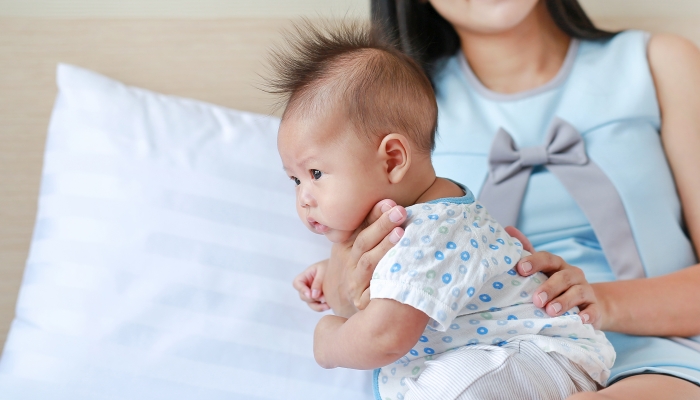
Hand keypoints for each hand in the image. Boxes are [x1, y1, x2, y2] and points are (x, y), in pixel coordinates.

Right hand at [293, 260, 329, 311]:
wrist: (340, 268)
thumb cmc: (330, 266)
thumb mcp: (323, 271)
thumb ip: (318, 282)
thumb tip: (313, 296)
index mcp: (306, 276)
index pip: (297, 283)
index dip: (301, 290)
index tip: (310, 294)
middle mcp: (307, 285)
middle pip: (303, 296)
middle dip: (312, 299)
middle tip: (323, 298)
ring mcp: (312, 293)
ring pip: (310, 303)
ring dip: (317, 306)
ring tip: (328, 305)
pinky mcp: (319, 298)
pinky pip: (317, 306)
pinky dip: (322, 307)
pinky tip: (329, 305)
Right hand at [325, 199, 406, 314]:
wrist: (346, 303)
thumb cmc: (360, 270)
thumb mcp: (358, 247)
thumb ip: (372, 227)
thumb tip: (392, 204)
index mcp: (346, 246)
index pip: (360, 226)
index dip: (374, 215)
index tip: (390, 203)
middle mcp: (348, 263)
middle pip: (364, 242)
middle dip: (382, 225)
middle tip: (400, 212)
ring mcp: (354, 283)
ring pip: (368, 263)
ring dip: (384, 247)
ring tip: (400, 233)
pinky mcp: (361, 301)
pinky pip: (374, 290)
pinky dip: (386, 279)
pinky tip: (400, 271)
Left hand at [505, 226, 602, 328]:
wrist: (587, 305)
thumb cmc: (556, 286)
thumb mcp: (542, 271)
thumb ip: (526, 252)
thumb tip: (508, 229)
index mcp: (557, 265)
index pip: (547, 258)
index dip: (534, 262)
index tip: (520, 269)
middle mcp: (573, 275)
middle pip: (563, 277)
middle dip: (549, 287)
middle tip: (536, 300)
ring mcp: (586, 291)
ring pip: (577, 292)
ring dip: (564, 302)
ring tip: (550, 311)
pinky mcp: (595, 309)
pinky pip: (594, 310)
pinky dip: (587, 315)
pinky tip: (579, 319)